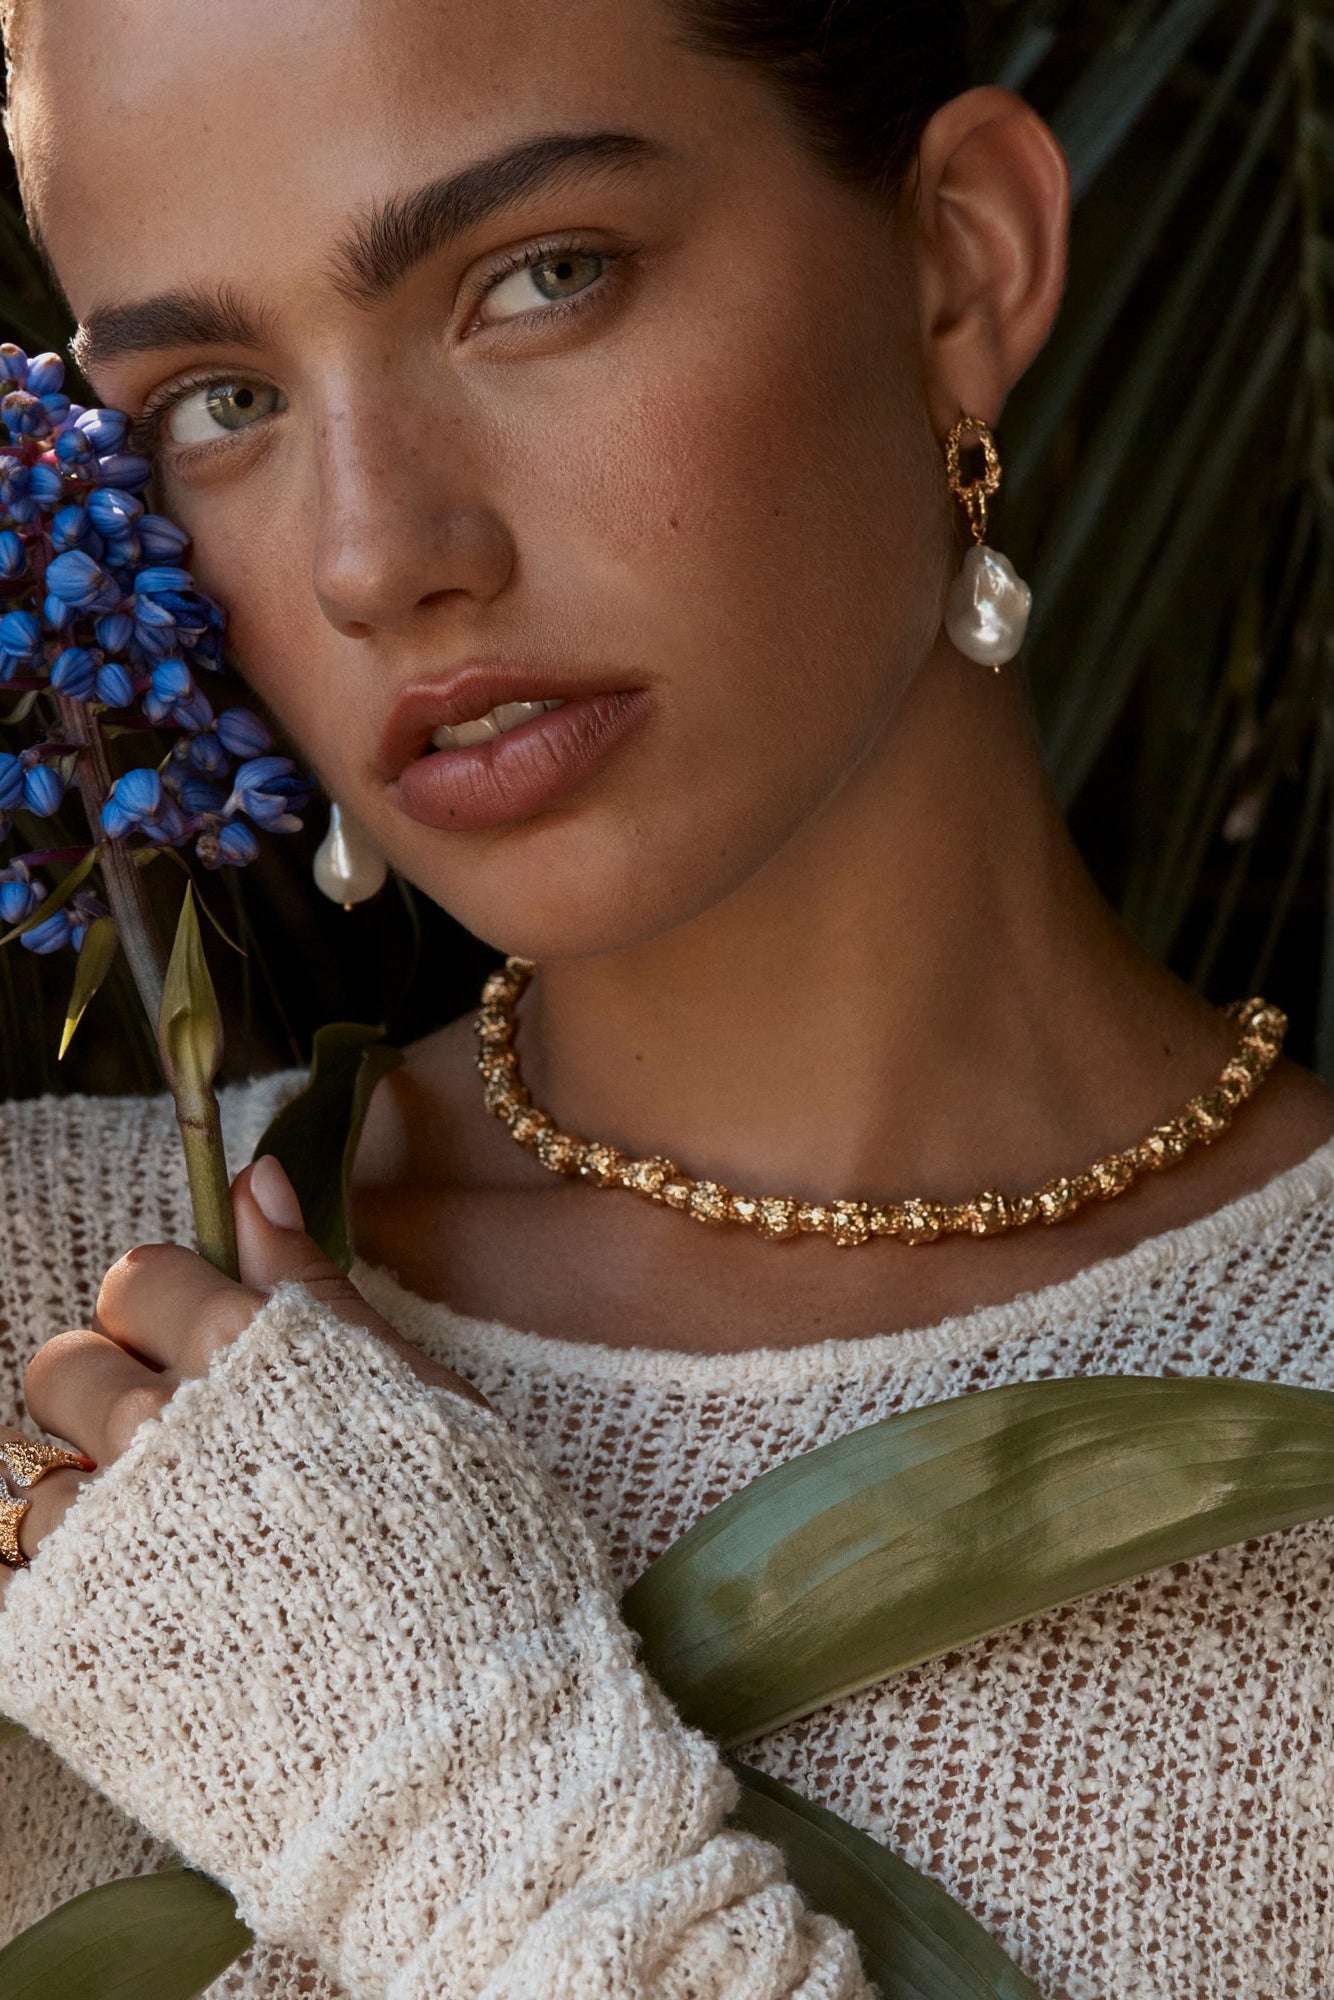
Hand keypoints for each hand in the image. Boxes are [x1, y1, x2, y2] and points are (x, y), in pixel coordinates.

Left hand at [0, 1155, 485, 1603]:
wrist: (455, 1739)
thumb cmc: (467, 1557)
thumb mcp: (419, 1395)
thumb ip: (315, 1287)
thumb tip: (252, 1177)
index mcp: (242, 1355)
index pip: (140, 1277)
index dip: (176, 1312)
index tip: (217, 1361)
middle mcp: (154, 1432)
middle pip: (62, 1367)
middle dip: (112, 1395)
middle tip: (190, 1462)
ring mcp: (101, 1545)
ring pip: (31, 1484)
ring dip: (90, 1507)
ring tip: (176, 1564)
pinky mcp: (62, 1650)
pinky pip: (8, 1587)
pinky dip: (51, 1593)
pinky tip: (128, 1618)